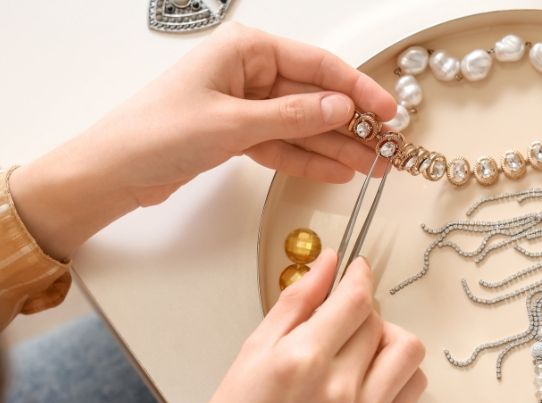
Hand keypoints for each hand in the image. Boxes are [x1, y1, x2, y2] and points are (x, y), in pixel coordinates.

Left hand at [9, 23, 394, 259]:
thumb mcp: (232, 123)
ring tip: (373, 166)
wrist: (114, 171)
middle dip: (352, 125)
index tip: (387, 109)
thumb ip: (292, 117)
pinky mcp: (239, 135)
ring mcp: (245, 106)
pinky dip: (310, 160)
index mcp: (246, 51)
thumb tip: (341, 108)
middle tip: (387, 146)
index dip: (357, 89)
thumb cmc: (155, 132)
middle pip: (314, 98)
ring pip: (304, 126)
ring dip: (337, 147)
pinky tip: (339, 171)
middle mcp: (249, 74)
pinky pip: (286, 146)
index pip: (316, 67)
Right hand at [163, 251, 425, 402]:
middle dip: (361, 311)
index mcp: (302, 360)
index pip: (355, 300)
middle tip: (341, 320)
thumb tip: (329, 263)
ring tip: (362, 348)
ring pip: (407, 351)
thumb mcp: (255, 349)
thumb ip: (297, 302)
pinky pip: (412, 388)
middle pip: (378, 322)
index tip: (357, 270)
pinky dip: (398, 372)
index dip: (359, 276)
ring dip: (388, 338)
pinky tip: (371, 376)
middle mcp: (338, 389)